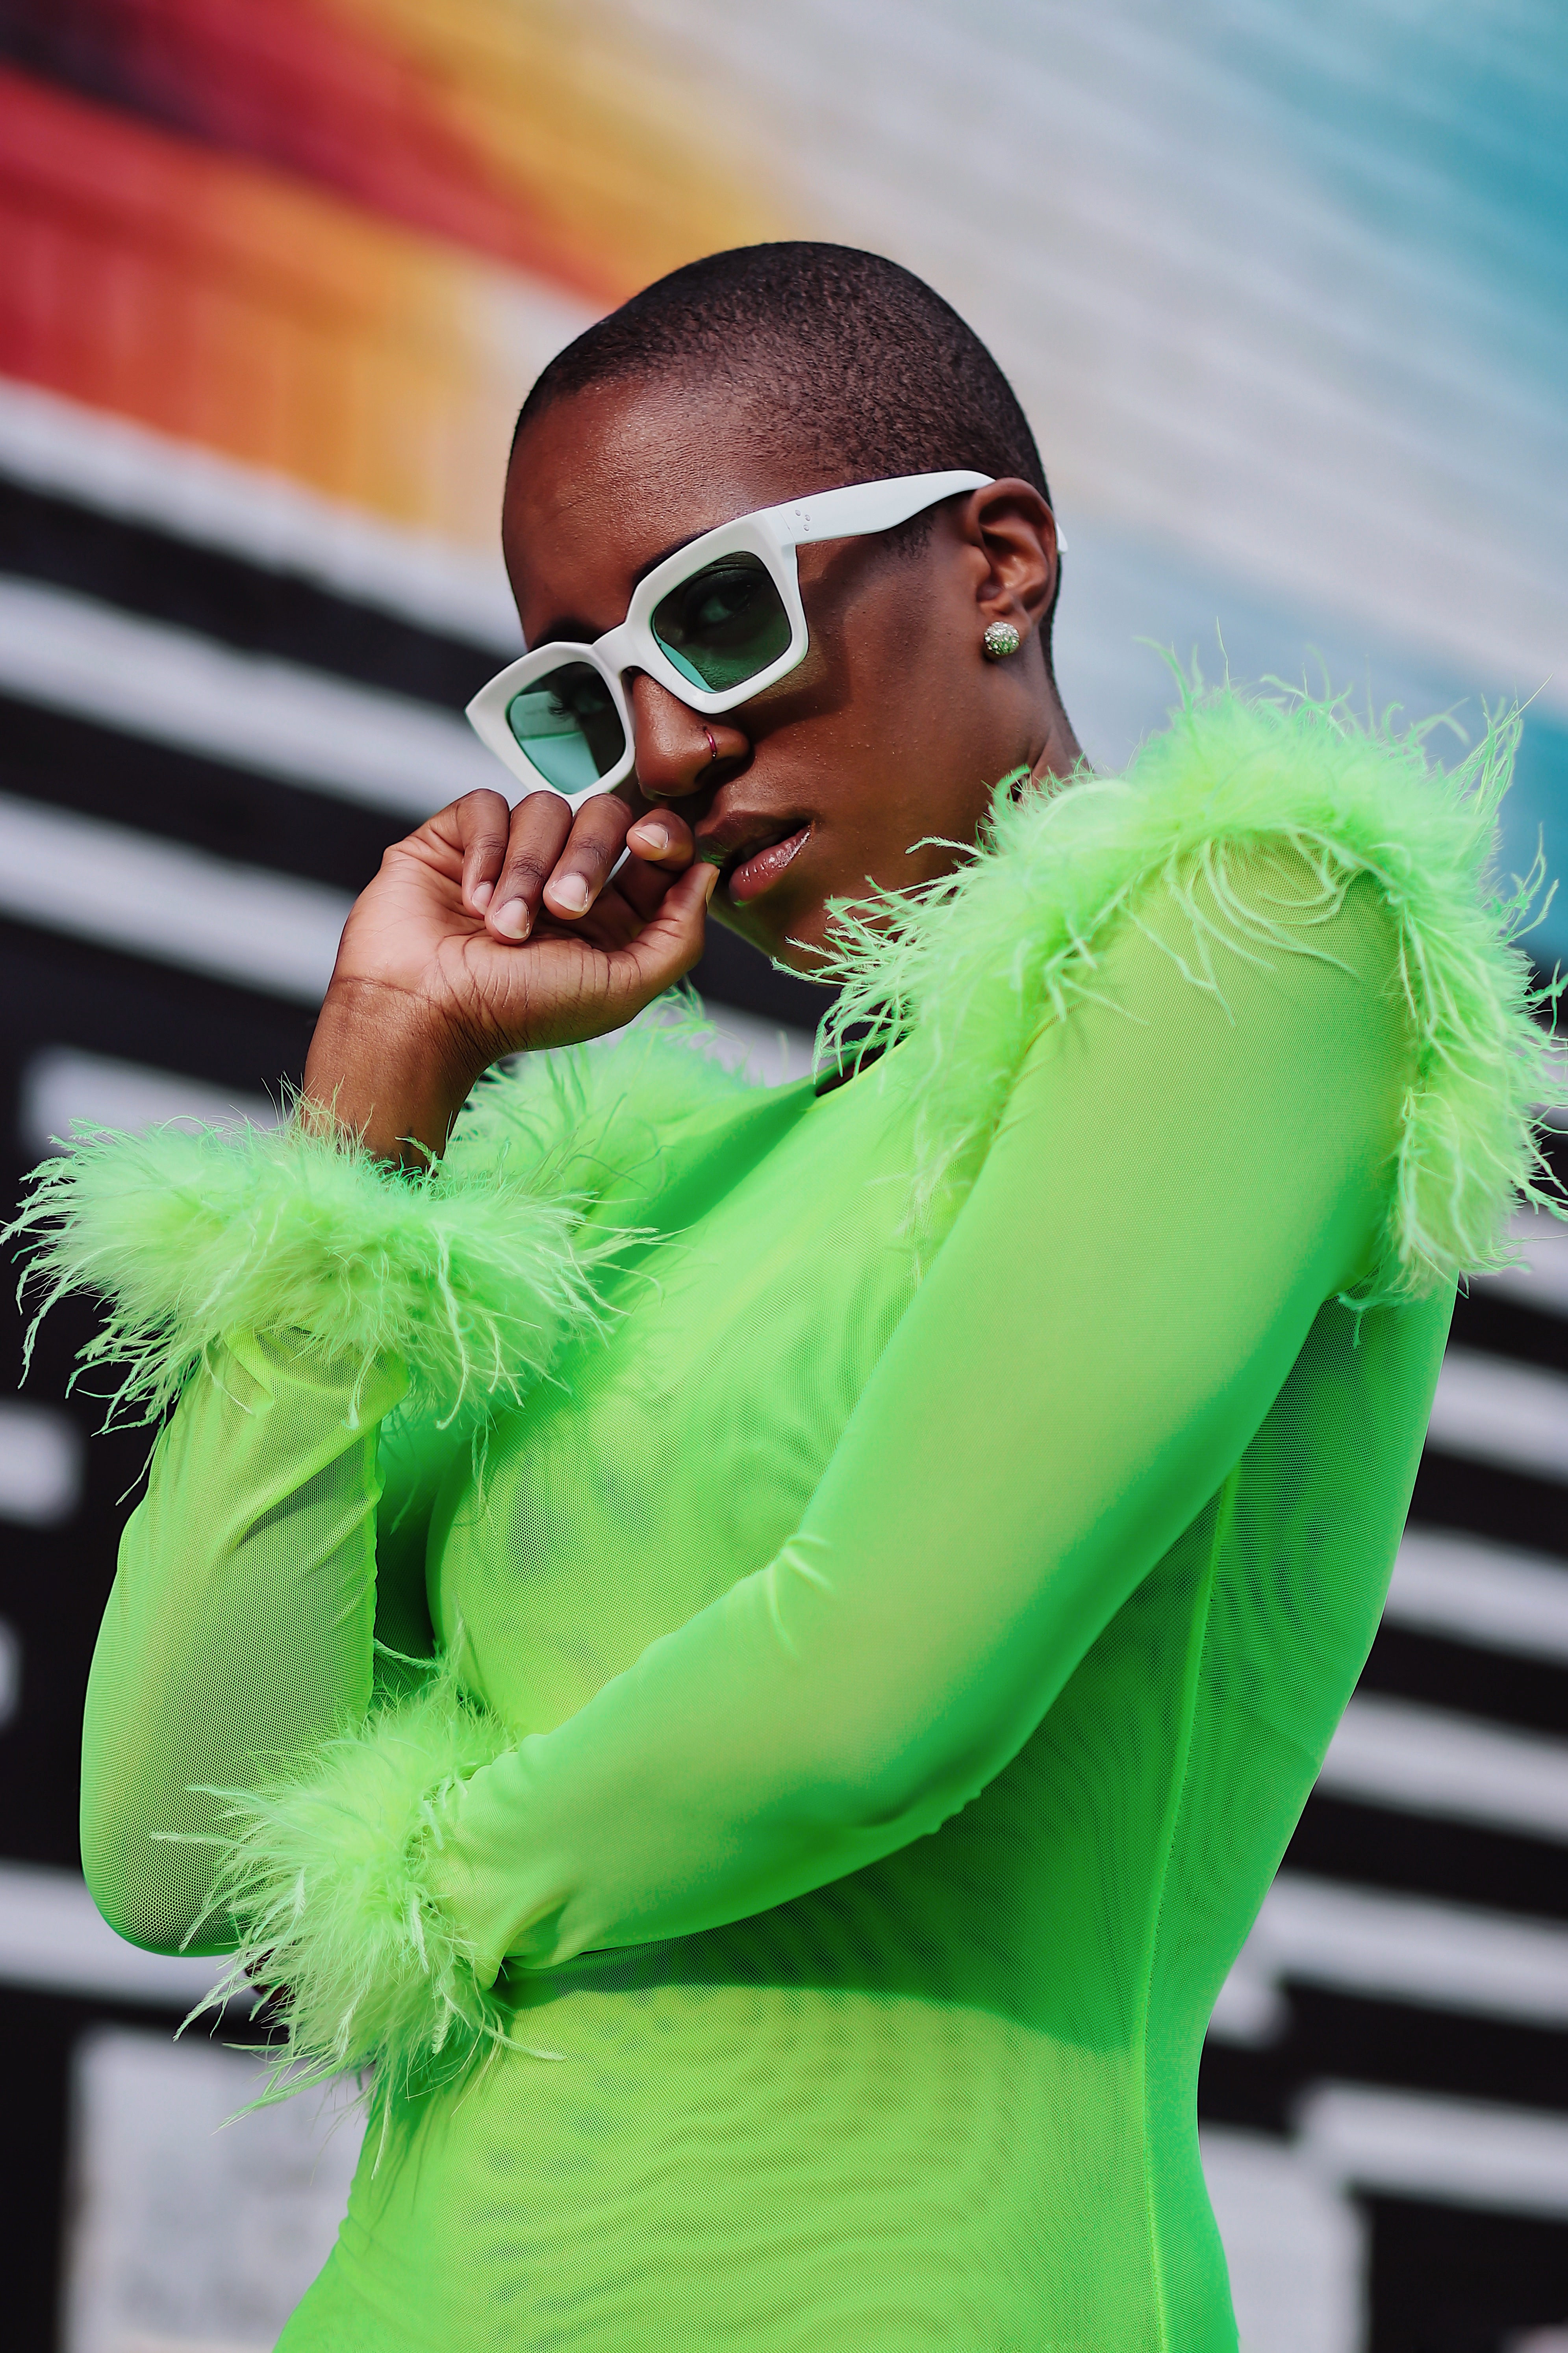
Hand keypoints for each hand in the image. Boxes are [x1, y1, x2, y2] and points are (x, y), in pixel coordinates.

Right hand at [302, 787, 710, 1162]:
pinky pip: (488, 805)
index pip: (654, 847)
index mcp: (609, 915)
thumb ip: (677, 936)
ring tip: (503, 927)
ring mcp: (509, 855)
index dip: (662, 834)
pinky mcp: (458, 838)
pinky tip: (470, 899)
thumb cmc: (517, 1013)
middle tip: (564, 909)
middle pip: (605, 814)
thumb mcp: (620, 989)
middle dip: (590, 857)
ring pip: (546, 808)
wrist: (424, 1013)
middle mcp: (562, 879)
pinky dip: (486, 851)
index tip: (649, 845)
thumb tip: (705, 874)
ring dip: (529, 871)